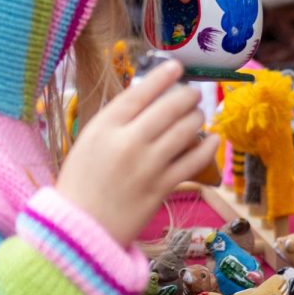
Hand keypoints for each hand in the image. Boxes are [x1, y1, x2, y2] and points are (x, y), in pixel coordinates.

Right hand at [57, 60, 218, 246]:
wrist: (80, 228)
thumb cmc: (82, 183)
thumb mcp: (89, 142)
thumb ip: (116, 121)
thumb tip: (149, 101)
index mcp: (104, 127)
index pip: (140, 92)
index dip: (162, 76)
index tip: (177, 66)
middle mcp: (128, 141)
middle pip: (169, 107)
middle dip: (187, 96)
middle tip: (194, 93)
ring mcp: (148, 165)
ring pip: (185, 130)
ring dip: (197, 118)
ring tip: (198, 115)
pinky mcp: (163, 187)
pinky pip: (194, 161)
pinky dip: (207, 147)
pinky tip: (212, 139)